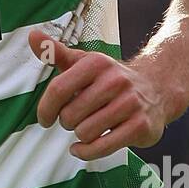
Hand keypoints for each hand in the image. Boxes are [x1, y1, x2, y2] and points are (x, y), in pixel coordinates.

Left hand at [28, 30, 167, 159]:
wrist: (156, 89)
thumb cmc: (110, 78)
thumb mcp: (84, 62)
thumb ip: (55, 52)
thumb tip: (32, 36)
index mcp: (96, 64)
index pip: (58, 89)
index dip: (45, 108)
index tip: (45, 119)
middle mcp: (115, 81)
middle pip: (70, 115)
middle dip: (67, 122)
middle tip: (77, 118)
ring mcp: (130, 104)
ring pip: (85, 132)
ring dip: (80, 135)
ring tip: (88, 127)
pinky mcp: (140, 126)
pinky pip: (102, 147)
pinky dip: (86, 152)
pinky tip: (82, 147)